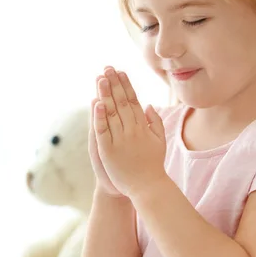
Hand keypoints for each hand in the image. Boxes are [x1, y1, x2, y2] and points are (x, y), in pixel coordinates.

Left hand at [93, 67, 167, 198]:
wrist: (147, 188)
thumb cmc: (153, 165)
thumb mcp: (159, 142)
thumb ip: (154, 123)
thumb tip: (149, 105)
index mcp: (142, 127)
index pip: (132, 101)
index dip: (126, 85)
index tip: (120, 71)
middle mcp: (132, 130)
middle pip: (121, 103)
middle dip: (114, 84)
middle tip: (107, 68)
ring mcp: (120, 140)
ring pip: (111, 113)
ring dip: (106, 94)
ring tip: (101, 78)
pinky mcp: (108, 150)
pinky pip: (102, 131)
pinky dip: (99, 117)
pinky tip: (96, 103)